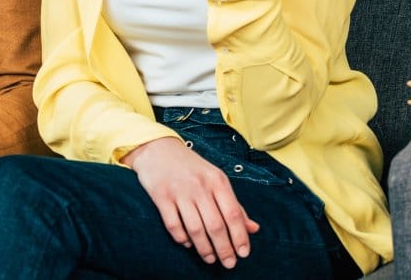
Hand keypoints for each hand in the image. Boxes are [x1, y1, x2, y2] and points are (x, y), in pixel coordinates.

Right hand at [123, 137, 259, 268]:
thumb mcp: (216, 179)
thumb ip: (234, 204)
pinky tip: (188, 243)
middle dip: (224, 249)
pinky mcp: (160, 196)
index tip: (243, 254)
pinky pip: (173, 225)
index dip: (240, 237)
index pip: (233, 214)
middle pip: (215, 225)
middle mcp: (199, 186)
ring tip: (210, 259)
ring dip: (204, 249)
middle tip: (229, 263)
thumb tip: (254, 229)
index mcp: (217, 180)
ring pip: (195, 229)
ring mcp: (179, 191)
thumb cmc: (191, 167)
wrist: (157, 148)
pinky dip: (182, 238)